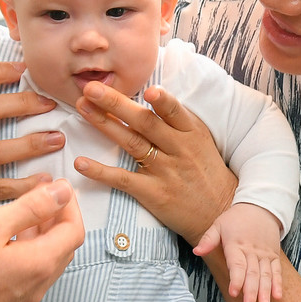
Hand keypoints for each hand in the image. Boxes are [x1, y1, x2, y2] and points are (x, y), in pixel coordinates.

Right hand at [0, 179, 84, 301]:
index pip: (74, 230)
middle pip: (64, 246)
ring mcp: (24, 296)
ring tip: (26, 210)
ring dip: (44, 232)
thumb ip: (31, 207)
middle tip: (45, 194)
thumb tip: (61, 192)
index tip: (58, 187)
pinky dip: (30, 248)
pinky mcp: (9, 301)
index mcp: (40, 264)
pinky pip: (31, 270)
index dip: (70, 204)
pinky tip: (9, 236)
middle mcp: (38, 284)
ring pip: (48, 258)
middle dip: (59, 217)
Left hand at [72, 82, 236, 245]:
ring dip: (104, 124)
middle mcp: (179, 149)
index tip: (147, 89)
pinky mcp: (153, 193)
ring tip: (82, 108)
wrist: (220, 212)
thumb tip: (149, 92)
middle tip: (91, 88)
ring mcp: (165, 171)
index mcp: (191, 132)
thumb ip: (177, 120)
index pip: (175, 112)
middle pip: (144, 122)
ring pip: (131, 143)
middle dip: (116, 103)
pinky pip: (123, 180)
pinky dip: (100, 172)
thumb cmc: (206, 171)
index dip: (162, 101)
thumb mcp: (201, 140)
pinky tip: (80, 163)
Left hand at [193, 202, 283, 301]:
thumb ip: (208, 240)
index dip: (236, 279)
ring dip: (265, 291)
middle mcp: (252, 251)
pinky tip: (277, 296)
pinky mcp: (273, 256)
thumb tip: (196, 252)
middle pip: (252, 273)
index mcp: (236, 244)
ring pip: (265, 274)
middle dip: (251, 291)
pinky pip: (276, 271)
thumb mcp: (218, 224)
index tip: (234, 292)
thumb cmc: (235, 218)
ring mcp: (264, 254)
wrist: (259, 207)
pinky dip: (277, 284)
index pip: (237, 264)